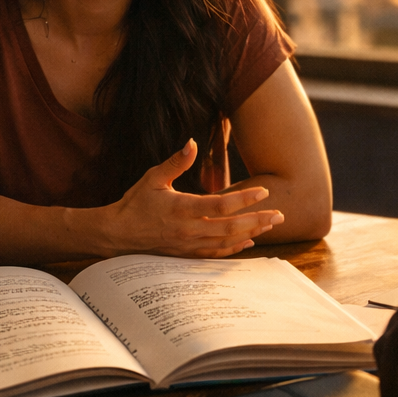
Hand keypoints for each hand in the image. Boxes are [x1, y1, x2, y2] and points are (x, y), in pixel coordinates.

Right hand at [106, 139, 284, 257]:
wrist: (117, 234)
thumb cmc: (135, 203)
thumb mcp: (153, 178)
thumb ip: (176, 162)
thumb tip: (192, 142)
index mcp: (181, 208)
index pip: (220, 204)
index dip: (244, 199)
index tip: (264, 192)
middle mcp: (188, 229)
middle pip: (230, 227)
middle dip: (257, 220)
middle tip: (280, 215)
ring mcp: (188, 244)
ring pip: (226, 242)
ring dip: (250, 233)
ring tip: (270, 225)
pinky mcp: (186, 253)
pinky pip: (215, 253)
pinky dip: (234, 249)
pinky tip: (248, 242)